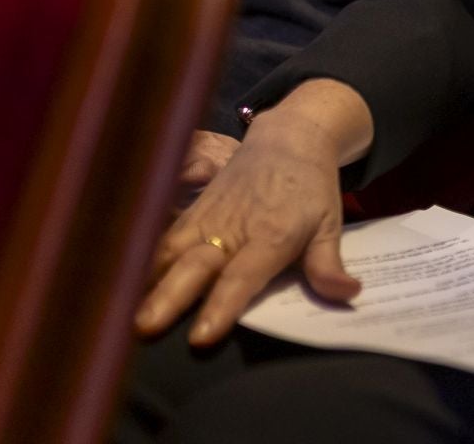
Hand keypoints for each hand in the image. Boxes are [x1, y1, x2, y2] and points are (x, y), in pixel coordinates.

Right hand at [135, 88, 368, 345]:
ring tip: (127, 314)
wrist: (288, 137)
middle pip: (195, 265)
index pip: (242, 276)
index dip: (221, 306)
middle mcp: (234, 227)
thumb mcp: (330, 223)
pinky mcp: (194, 209)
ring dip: (149, 281)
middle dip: (169, 297)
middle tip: (144, 327)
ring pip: (172, 250)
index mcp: (271, 234)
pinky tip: (126, 285)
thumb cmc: (310, 186)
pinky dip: (145, 260)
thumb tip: (347, 295)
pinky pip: (164, 236)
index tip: (201, 336)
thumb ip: (329, 263)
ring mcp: (209, 216)